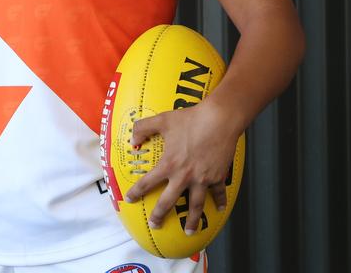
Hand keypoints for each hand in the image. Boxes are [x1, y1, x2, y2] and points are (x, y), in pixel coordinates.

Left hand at [123, 103, 239, 235]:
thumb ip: (143, 128)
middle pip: (169, 201)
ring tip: (189, 231)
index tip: (130, 199)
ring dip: (192, 220)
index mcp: (168, 164)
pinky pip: (218, 193)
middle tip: (155, 225)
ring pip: (195, 205)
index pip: (147, 183)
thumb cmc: (190, 119)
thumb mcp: (162, 120)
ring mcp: (202, 179)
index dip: (137, 192)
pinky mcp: (217, 176)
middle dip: (160, 215)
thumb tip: (132, 139)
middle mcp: (184, 176)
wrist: (219, 120)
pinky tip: (219, 210)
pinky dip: (219, 202)